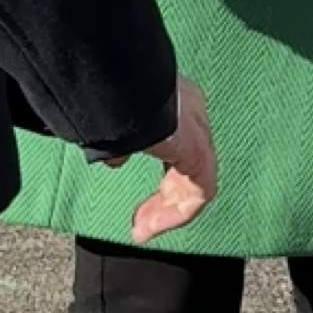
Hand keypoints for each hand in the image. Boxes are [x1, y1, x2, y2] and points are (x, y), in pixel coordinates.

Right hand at [126, 80, 216, 241]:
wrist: (124, 82)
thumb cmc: (113, 91)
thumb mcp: (115, 121)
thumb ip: (120, 142)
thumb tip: (116, 161)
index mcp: (174, 102)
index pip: (176, 145)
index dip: (161, 177)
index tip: (140, 197)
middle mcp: (192, 114)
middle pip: (185, 167)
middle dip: (163, 199)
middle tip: (140, 223)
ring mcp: (198, 132)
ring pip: (193, 183)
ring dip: (168, 211)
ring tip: (143, 230)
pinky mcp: (199, 152)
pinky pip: (198, 192)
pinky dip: (177, 213)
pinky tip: (152, 226)